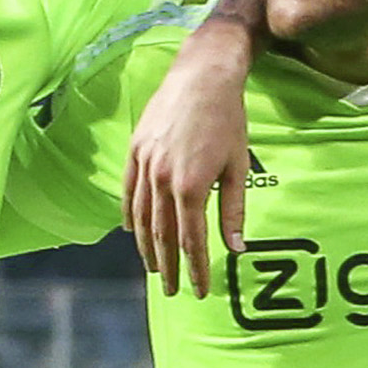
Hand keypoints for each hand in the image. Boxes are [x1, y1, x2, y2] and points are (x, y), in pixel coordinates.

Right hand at [125, 26, 256, 296]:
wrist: (202, 75)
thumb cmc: (228, 120)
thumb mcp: (237, 167)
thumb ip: (233, 210)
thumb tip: (236, 248)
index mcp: (190, 186)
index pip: (191, 240)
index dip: (195, 269)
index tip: (200, 290)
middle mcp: (162, 179)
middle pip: (162, 235)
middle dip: (168, 266)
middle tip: (171, 291)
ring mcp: (145, 164)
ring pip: (141, 217)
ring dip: (147, 247)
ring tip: (153, 269)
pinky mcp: (136, 149)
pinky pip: (129, 190)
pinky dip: (130, 215)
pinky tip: (133, 233)